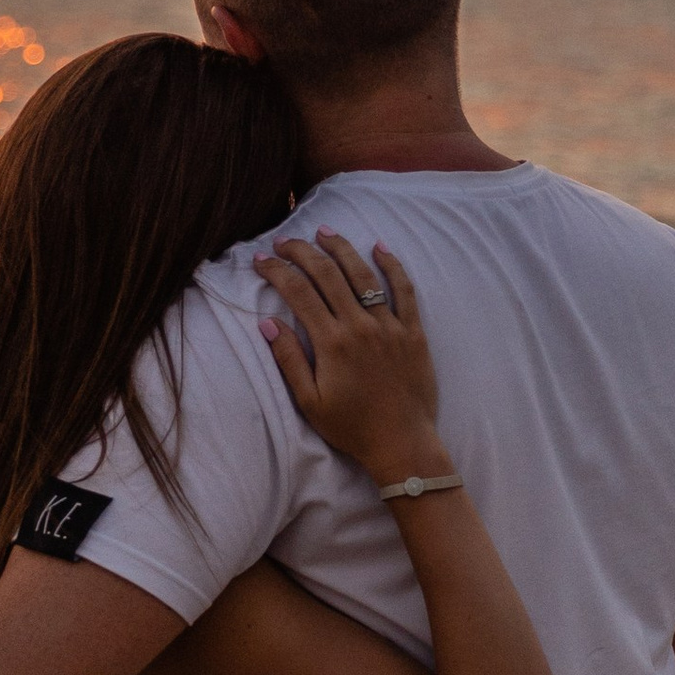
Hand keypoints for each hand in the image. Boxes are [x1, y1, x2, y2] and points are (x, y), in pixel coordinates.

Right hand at [254, 232, 448, 487]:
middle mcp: (360, 326)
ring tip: (324, 231)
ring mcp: (389, 326)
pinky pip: (404, 290)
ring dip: (342, 249)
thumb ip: (288, 360)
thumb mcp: (310, 402)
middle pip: (328, 274)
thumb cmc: (352, 427)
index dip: (277, 270)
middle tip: (285, 240)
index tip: (262, 259)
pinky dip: (392, 265)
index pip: (299, 292)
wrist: (402, 443)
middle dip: (302, 251)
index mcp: (331, 343)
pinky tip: (380, 247)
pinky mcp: (413, 332)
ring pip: (363, 274)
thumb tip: (267, 322)